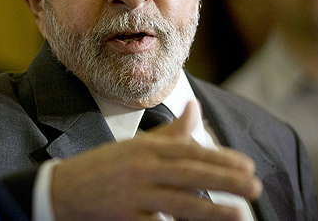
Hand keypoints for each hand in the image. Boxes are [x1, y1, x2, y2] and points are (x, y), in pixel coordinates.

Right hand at [51, 101, 261, 220]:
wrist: (62, 190)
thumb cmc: (105, 167)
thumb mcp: (136, 145)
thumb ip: (170, 132)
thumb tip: (196, 108)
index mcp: (146, 148)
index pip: (190, 151)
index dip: (221, 158)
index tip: (247, 166)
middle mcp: (141, 168)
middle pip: (190, 174)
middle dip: (225, 180)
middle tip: (255, 187)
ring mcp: (132, 194)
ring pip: (179, 202)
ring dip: (212, 210)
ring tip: (241, 214)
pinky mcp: (123, 218)